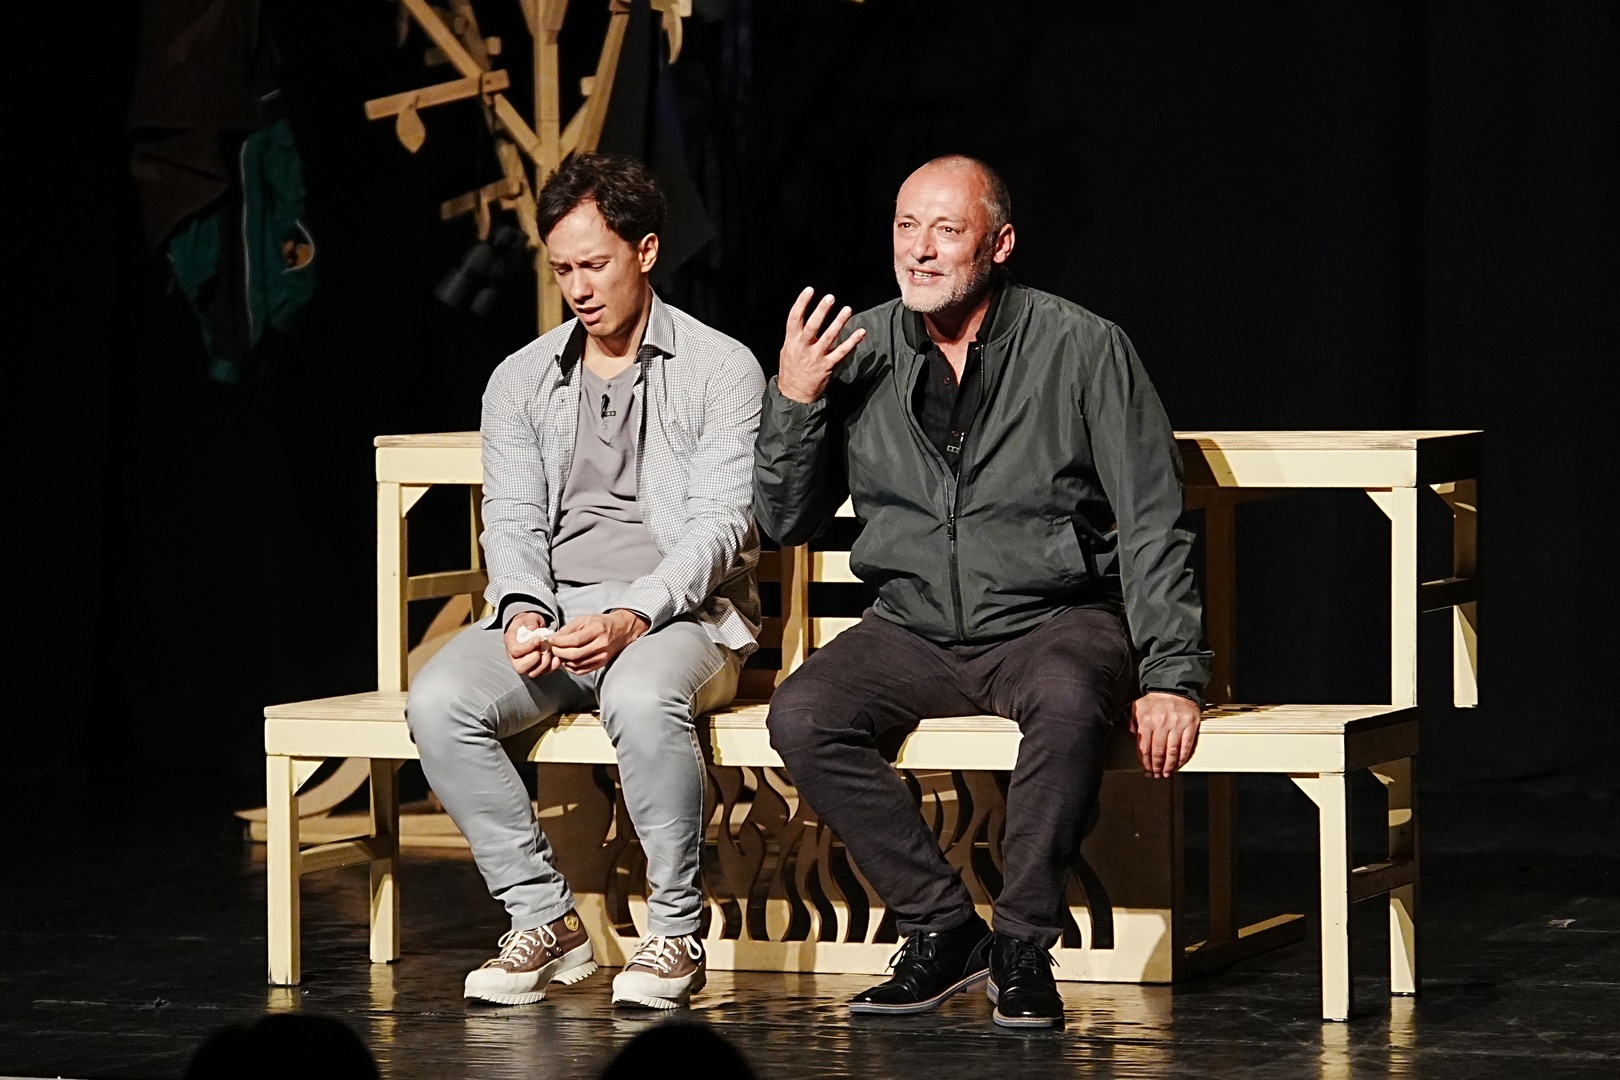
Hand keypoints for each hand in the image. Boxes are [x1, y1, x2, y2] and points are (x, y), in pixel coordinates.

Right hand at [504, 611, 560, 678]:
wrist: (533, 628)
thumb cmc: (529, 623)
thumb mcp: (529, 617)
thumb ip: (530, 621)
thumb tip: (532, 629)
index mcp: (510, 643)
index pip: (516, 651)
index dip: (528, 647)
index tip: (539, 639)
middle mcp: (515, 657)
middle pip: (520, 667)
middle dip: (535, 659)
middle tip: (544, 648)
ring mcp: (525, 664)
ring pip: (532, 673)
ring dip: (544, 664)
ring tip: (550, 651)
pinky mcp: (536, 667)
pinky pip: (543, 672)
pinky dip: (552, 667)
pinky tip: (557, 658)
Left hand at [547, 610, 649, 674]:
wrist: (621, 630)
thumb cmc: (601, 623)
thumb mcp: (585, 619)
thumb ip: (569, 628)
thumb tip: (555, 638)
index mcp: (597, 630)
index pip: (575, 640)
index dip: (560, 642)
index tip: (551, 640)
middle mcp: (601, 645)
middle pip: (574, 654)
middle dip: (559, 652)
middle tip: (552, 648)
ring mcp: (602, 657)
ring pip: (576, 664)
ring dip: (563, 660)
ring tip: (559, 653)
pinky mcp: (601, 664)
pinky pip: (581, 670)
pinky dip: (571, 667)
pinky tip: (567, 660)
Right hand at [777, 287, 865, 404]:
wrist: (794, 394)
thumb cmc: (791, 370)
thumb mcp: (787, 350)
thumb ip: (795, 336)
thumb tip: (801, 318)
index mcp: (791, 341)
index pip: (794, 318)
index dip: (801, 303)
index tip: (809, 290)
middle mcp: (803, 347)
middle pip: (812, 326)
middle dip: (821, 311)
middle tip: (830, 298)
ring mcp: (816, 357)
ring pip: (829, 337)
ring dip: (839, 322)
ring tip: (847, 309)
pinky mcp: (827, 366)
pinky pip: (842, 352)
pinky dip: (852, 342)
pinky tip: (861, 332)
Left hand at [1130, 692, 1201, 777]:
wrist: (1175, 689)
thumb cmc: (1156, 701)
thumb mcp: (1138, 707)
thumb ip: (1131, 722)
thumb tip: (1132, 737)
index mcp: (1147, 720)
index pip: (1144, 748)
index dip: (1144, 762)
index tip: (1145, 770)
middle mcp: (1161, 723)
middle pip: (1158, 752)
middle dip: (1156, 767)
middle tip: (1156, 774)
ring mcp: (1177, 724)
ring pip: (1172, 751)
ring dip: (1169, 766)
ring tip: (1167, 772)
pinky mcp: (1190, 725)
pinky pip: (1186, 745)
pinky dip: (1182, 757)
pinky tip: (1179, 763)